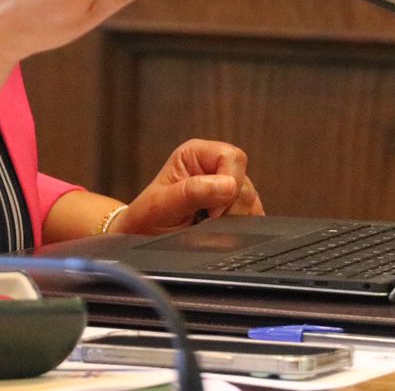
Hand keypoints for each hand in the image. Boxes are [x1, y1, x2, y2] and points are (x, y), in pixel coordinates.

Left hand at [113, 139, 264, 234]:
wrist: (141, 239)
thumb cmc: (145, 219)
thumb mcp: (162, 205)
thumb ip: (192, 192)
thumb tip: (228, 184)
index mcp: (196, 155)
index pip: (232, 157)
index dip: (229, 183)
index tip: (212, 210)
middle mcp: (214, 168)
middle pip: (245, 183)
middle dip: (230, 209)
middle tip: (205, 222)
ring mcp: (226, 190)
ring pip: (252, 203)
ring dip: (234, 222)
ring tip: (206, 228)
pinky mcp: (234, 211)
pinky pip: (253, 219)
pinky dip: (240, 231)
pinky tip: (218, 234)